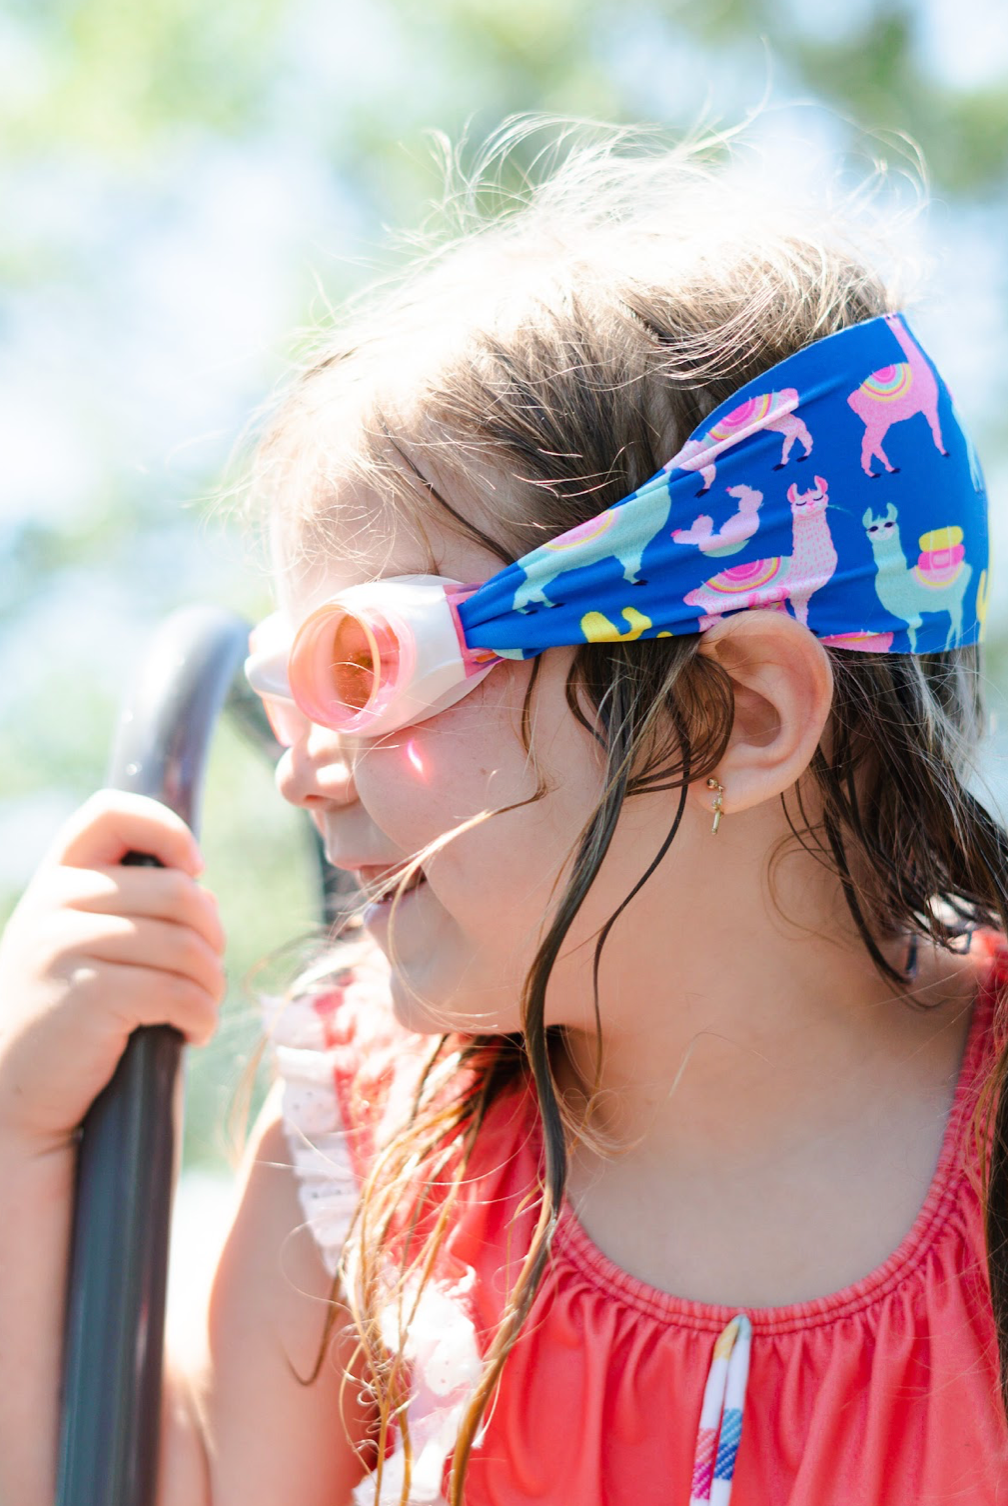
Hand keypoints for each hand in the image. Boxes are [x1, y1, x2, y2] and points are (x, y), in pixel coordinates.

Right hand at [0, 790, 225, 1153]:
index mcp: (57, 880)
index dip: (168, 830)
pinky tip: (192, 1033)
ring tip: (202, 1007)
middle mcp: (56, 903)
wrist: (12, 1098)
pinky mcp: (91, 994)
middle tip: (207, 974)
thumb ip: (129, 907)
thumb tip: (204, 892)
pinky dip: (201, 1015)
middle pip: (179, 891)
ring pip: (186, 944)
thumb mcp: (78, 945)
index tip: (194, 871)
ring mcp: (68, 946)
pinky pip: (178, 991)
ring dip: (211, 983)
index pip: (113, 813)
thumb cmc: (62, 1020)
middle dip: (212, 937)